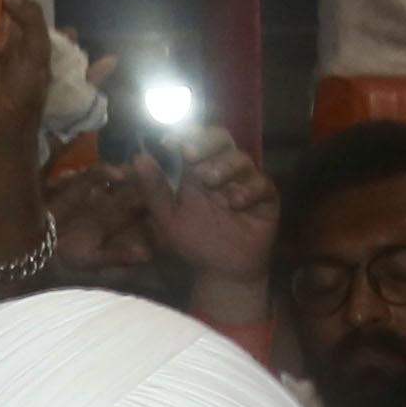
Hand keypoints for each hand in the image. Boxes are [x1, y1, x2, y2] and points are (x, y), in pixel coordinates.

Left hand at [133, 135, 279, 319]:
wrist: (222, 270)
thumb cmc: (195, 241)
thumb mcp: (168, 218)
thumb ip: (154, 190)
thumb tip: (139, 158)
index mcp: (199, 169)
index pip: (194, 139)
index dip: (183, 136)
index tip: (167, 143)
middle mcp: (224, 169)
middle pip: (222, 138)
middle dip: (205, 142)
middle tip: (189, 155)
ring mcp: (247, 181)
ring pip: (242, 159)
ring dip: (224, 166)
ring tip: (209, 181)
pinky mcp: (267, 197)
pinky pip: (263, 184)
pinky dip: (249, 190)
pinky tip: (236, 203)